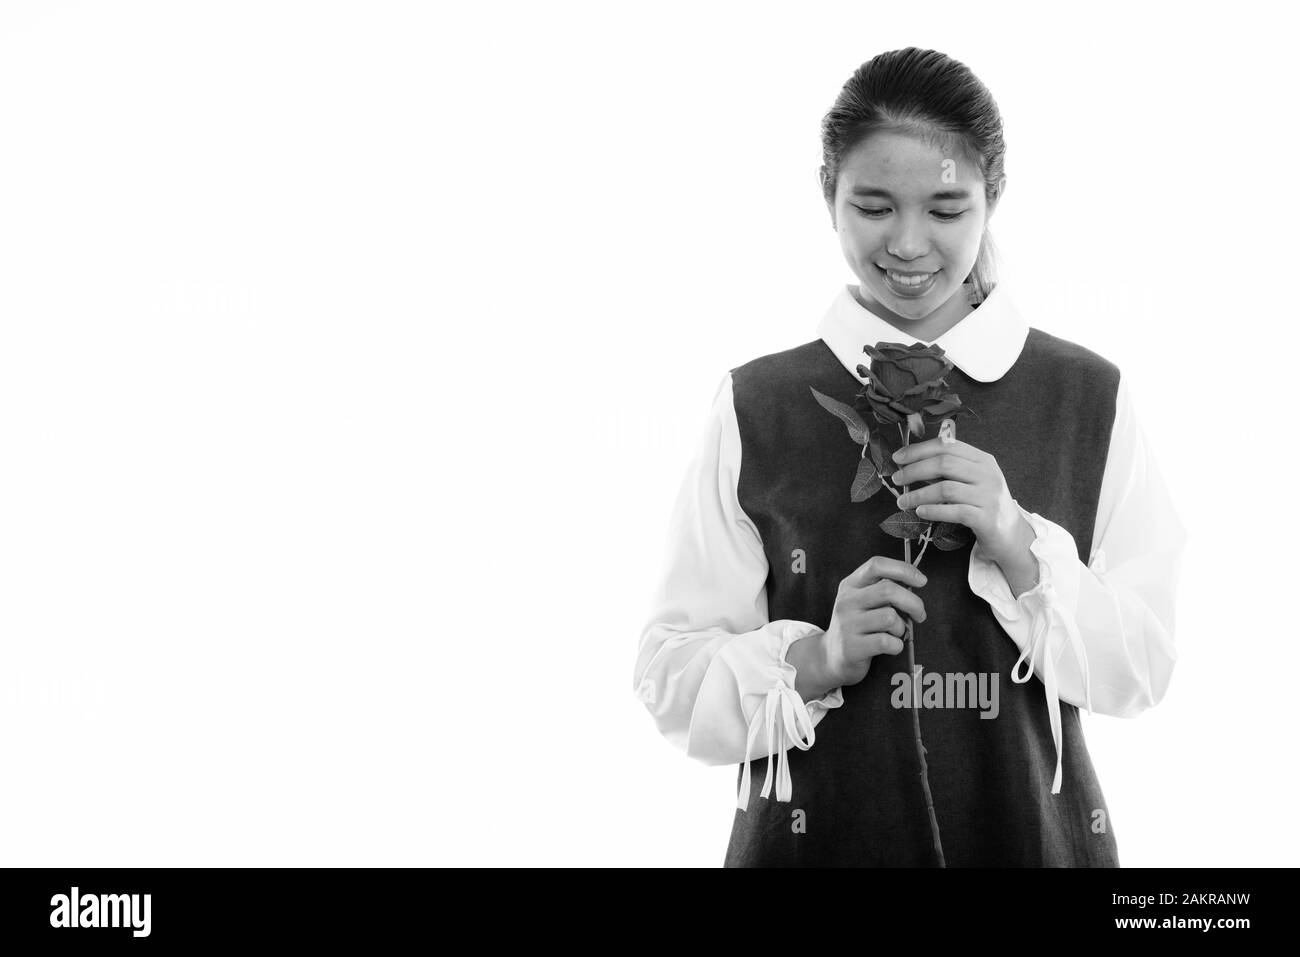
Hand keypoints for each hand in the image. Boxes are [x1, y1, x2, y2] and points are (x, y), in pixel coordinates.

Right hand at [788, 556, 927, 700]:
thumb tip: (916, 581)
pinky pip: (887, 642)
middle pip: (888, 590)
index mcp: (850, 585)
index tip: (922, 581)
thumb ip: (883, 589)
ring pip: (890, 617)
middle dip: (913, 603)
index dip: (903, 569)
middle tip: (919, 615)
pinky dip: (896, 645)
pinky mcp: (852, 647)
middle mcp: (846, 601)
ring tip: (895, 633)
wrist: (831, 656)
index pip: (876, 565)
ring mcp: (847, 624)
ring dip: (901, 627)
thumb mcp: (862, 601)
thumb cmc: (857, 625)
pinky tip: (890, 647)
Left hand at [889, 437, 1030, 566]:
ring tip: (902, 502)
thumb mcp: (971, 481)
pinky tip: (920, 512)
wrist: (1011, 535)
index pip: (947, 445)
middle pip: (944, 464)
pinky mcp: (987, 518)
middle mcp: (988, 474)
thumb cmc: (984, 505)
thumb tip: (909, 465)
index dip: (919, 450)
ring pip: (946, 488)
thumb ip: (948, 471)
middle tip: (896, 479)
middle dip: (914, 470)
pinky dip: (934, 511)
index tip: (897, 457)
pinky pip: (955, 511)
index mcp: (982, 459)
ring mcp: (989, 496)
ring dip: (918, 494)